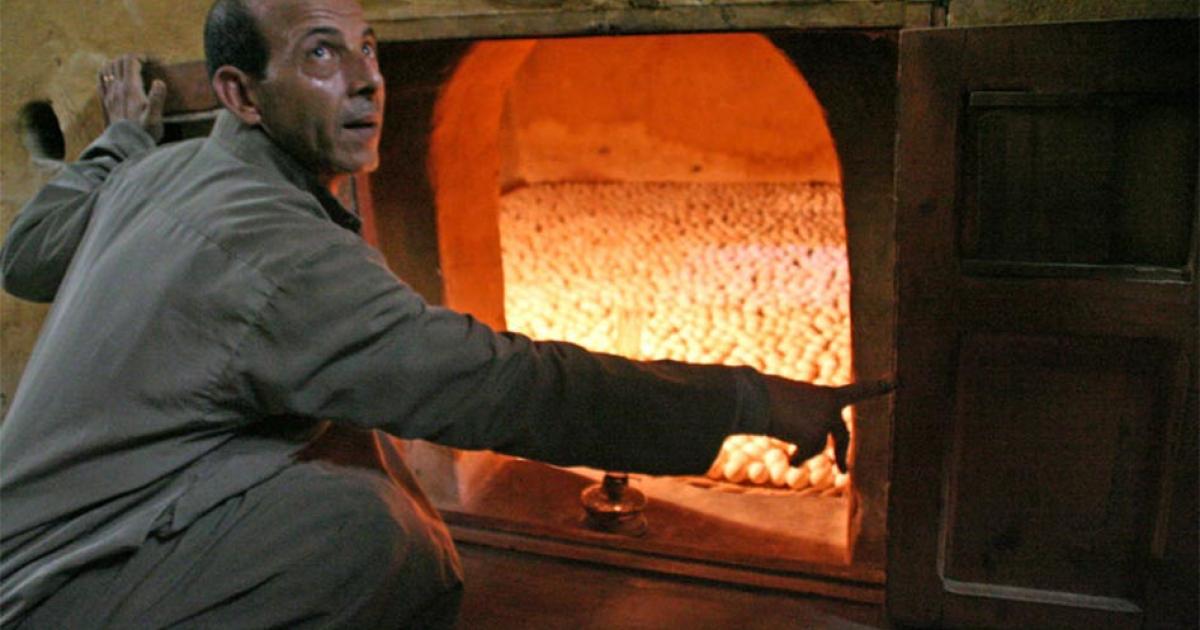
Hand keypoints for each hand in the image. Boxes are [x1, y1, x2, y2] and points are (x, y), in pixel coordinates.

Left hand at [98, 54, 166, 142]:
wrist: (125, 147)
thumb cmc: (143, 133)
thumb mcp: (155, 117)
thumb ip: (157, 99)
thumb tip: (159, 82)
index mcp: (130, 88)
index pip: (131, 61)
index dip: (142, 57)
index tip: (152, 62)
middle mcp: (117, 89)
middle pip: (118, 62)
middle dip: (131, 59)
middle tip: (143, 65)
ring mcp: (109, 95)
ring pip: (106, 69)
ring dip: (117, 64)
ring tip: (128, 69)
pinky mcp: (105, 103)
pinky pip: (100, 82)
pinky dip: (106, 75)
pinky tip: (112, 79)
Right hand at [763, 375, 894, 471]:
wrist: (755, 397)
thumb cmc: (764, 395)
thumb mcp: (790, 402)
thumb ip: (804, 417)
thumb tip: (800, 445)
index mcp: (827, 394)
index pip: (858, 391)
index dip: (877, 388)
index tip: (897, 382)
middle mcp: (831, 407)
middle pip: (842, 435)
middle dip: (842, 454)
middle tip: (844, 471)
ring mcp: (825, 422)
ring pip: (816, 447)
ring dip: (802, 453)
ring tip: (789, 453)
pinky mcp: (815, 436)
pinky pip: (805, 455)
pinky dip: (796, 458)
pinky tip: (787, 455)